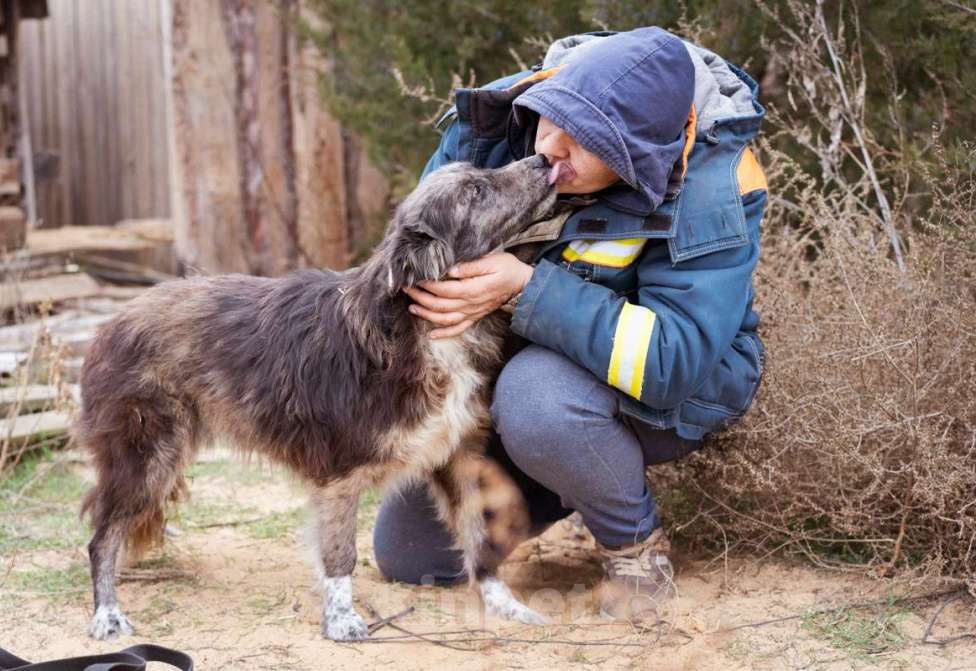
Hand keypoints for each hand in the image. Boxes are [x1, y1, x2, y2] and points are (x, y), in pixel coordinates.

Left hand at [404, 253, 533, 337]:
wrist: (522, 284)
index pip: (443, 289)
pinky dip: (444, 334)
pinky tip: (431, 335)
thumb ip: (471, 266)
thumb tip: (451, 270)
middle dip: (420, 297)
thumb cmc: (507, 268)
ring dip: (426, 314)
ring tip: (411, 307)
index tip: (413, 277)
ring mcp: (472, 313)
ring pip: (444, 319)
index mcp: (473, 289)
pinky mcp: (475, 317)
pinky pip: (458, 329)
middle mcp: (470, 304)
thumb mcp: (492, 260)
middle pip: (439, 304)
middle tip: (405, 288)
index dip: (427, 284)